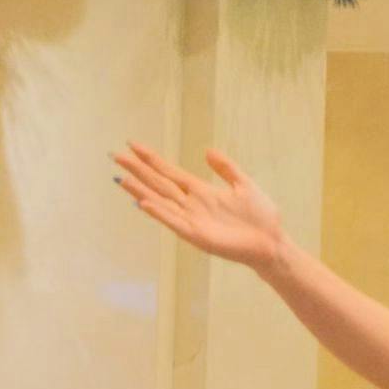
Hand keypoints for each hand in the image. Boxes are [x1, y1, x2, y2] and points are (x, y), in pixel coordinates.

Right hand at [111, 143, 291, 272]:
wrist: (272, 243)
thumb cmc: (261, 217)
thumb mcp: (245, 184)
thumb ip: (226, 168)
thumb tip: (207, 150)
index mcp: (202, 192)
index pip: (170, 172)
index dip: (152, 159)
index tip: (133, 145)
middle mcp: (192, 205)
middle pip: (159, 183)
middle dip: (138, 170)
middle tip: (116, 156)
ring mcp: (192, 220)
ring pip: (160, 201)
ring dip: (140, 190)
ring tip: (121, 178)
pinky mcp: (197, 235)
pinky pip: (173, 221)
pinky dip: (158, 212)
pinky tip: (143, 203)